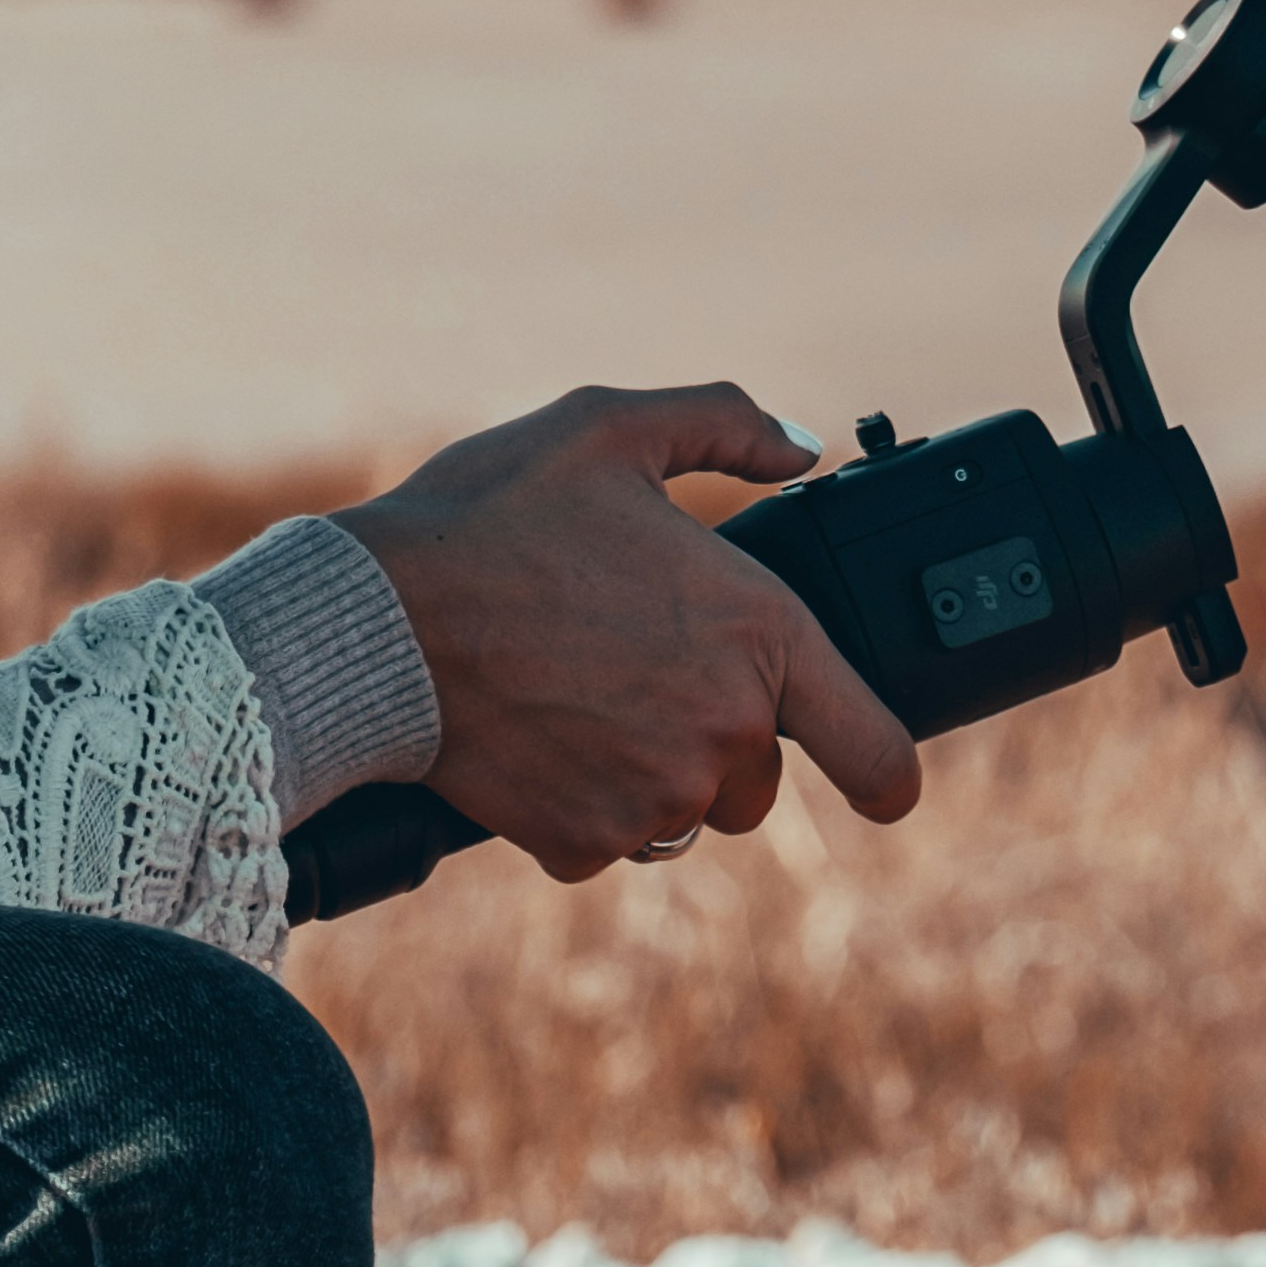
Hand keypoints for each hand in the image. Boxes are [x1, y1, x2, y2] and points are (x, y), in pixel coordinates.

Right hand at [336, 385, 920, 883]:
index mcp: (758, 631)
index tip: (887, 785)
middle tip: (636, 669)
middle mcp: (724, 730)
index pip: (876, 746)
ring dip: (650, 771)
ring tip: (579, 693)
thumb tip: (802, 446)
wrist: (374, 623)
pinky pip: (610, 840)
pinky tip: (540, 737)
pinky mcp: (585, 842)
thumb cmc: (489, 516)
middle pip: (759, 775)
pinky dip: (582, 804)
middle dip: (715, 736)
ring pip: (685, 810)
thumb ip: (728, 424)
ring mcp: (655, 798)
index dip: (891, 775)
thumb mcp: (611, 427)